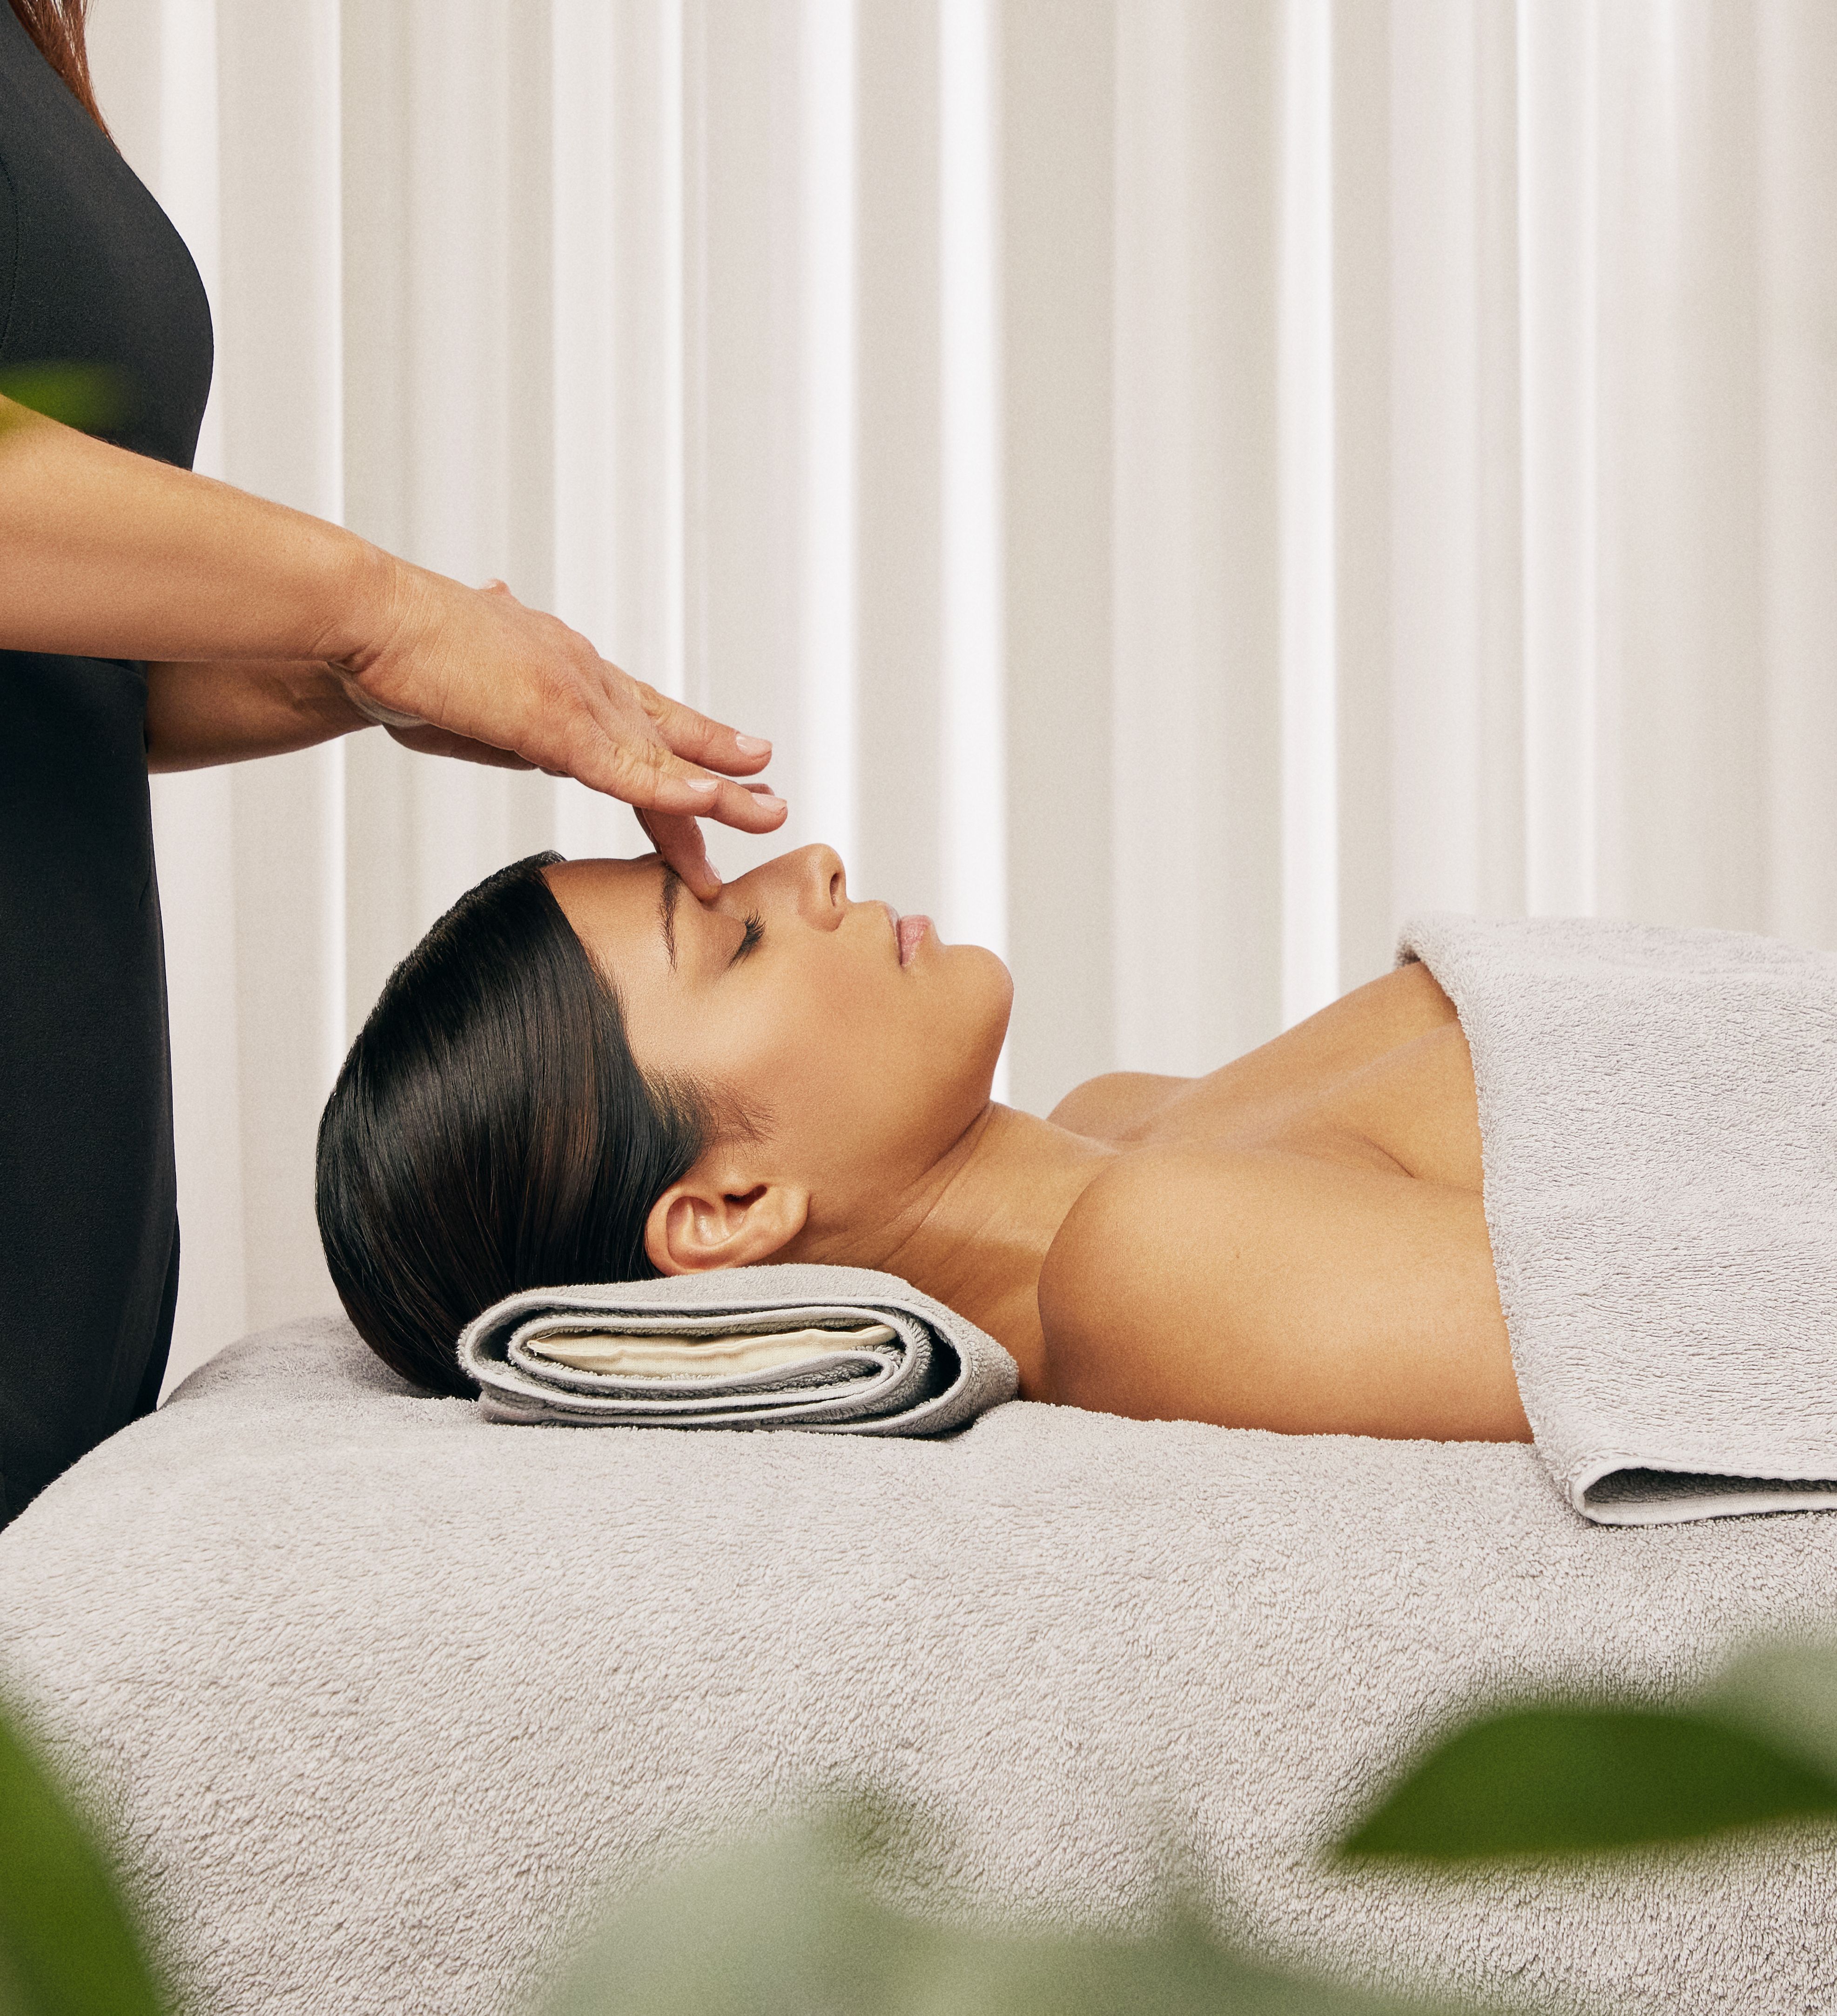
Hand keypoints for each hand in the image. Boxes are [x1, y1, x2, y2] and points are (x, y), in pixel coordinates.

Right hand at [334, 571, 782, 897]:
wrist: (366, 626)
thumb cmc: (400, 657)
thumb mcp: (467, 686)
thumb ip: (500, 690)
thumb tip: (507, 654)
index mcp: (563, 668)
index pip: (639, 714)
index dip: (686, 742)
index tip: (728, 760)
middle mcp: (582, 676)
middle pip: (664, 738)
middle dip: (718, 772)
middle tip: (767, 798)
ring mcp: (575, 698)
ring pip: (660, 758)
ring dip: (716, 793)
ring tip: (766, 811)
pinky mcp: (556, 724)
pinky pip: (627, 769)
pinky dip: (673, 790)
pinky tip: (712, 804)